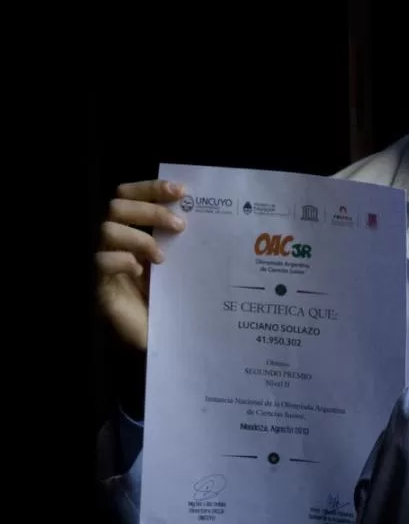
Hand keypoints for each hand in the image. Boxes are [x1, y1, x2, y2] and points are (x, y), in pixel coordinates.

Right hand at [96, 179, 186, 349]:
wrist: (156, 335)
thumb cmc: (166, 295)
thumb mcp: (172, 262)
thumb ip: (173, 237)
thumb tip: (196, 209)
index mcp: (127, 230)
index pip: (128, 195)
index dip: (150, 188)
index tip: (181, 192)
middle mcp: (110, 242)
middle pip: (116, 207)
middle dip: (150, 211)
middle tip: (180, 225)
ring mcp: (100, 262)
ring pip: (106, 230)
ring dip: (139, 238)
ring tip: (162, 257)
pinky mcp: (97, 286)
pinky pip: (100, 262)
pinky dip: (121, 260)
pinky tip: (139, 270)